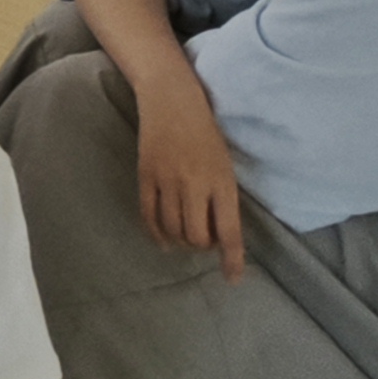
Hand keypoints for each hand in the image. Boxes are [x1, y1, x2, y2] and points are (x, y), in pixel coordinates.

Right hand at [137, 88, 246, 278]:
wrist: (171, 99)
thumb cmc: (205, 131)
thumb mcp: (224, 164)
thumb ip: (222, 197)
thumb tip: (220, 234)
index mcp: (222, 181)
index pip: (229, 230)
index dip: (232, 258)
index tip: (232, 279)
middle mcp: (195, 184)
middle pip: (197, 236)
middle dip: (202, 246)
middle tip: (204, 241)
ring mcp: (167, 181)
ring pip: (173, 230)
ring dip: (180, 242)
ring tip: (185, 238)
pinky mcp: (145, 176)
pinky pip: (149, 216)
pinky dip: (156, 234)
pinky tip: (163, 240)